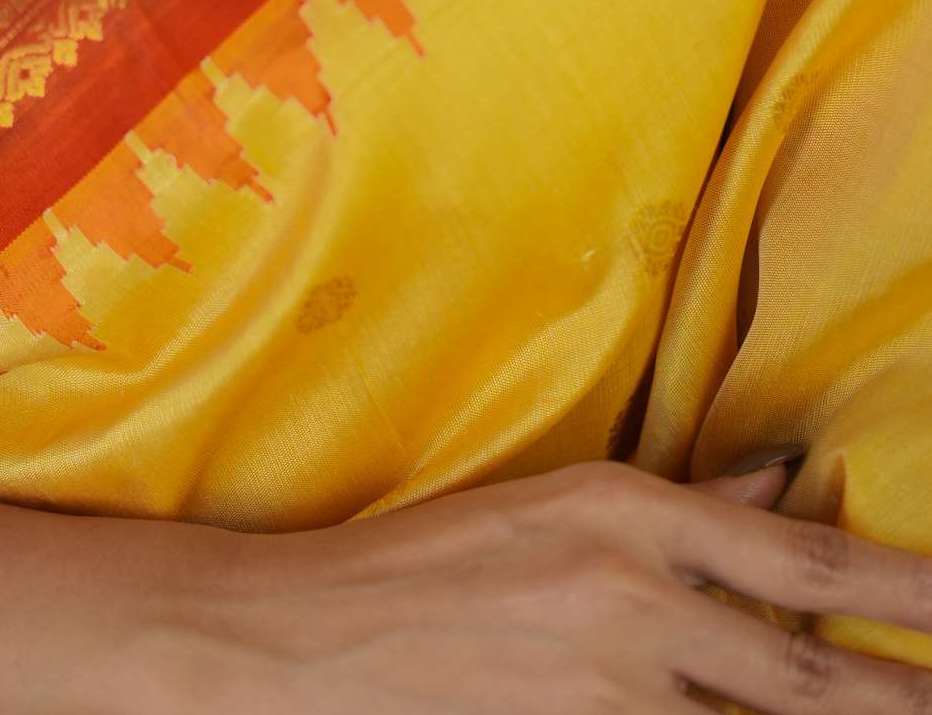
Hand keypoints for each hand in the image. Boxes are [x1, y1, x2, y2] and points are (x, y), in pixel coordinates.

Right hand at [157, 457, 931, 712]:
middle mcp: (628, 598)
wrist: (312, 643)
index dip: (906, 592)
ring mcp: (605, 690)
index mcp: (625, 514)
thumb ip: (684, 506)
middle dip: (898, 696)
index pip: (803, 566)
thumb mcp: (559, 502)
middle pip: (805, 673)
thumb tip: (787, 490)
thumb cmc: (434, 558)